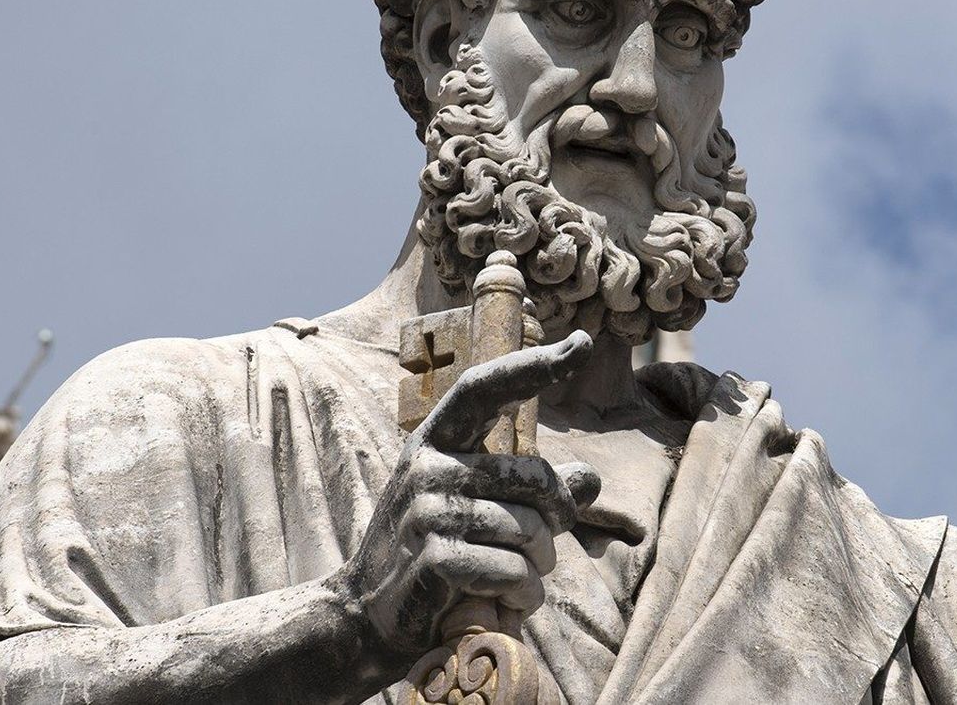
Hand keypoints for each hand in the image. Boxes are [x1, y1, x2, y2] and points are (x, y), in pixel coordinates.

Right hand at [329, 330, 601, 669]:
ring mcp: (427, 512)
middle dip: (558, 516)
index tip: (582, 343)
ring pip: (530, 529)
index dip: (532, 365)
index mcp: (434, 441)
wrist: (366, 614)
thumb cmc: (433, 550)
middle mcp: (427, 467)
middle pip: (533, 476)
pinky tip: (510, 603)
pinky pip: (513, 570)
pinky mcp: (434, 559)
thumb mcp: (474, 506)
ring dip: (540, 564)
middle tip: (548, 544)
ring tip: (522, 578)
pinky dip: (525, 593)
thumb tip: (589, 479)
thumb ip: (531, 490)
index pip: (485, 388)